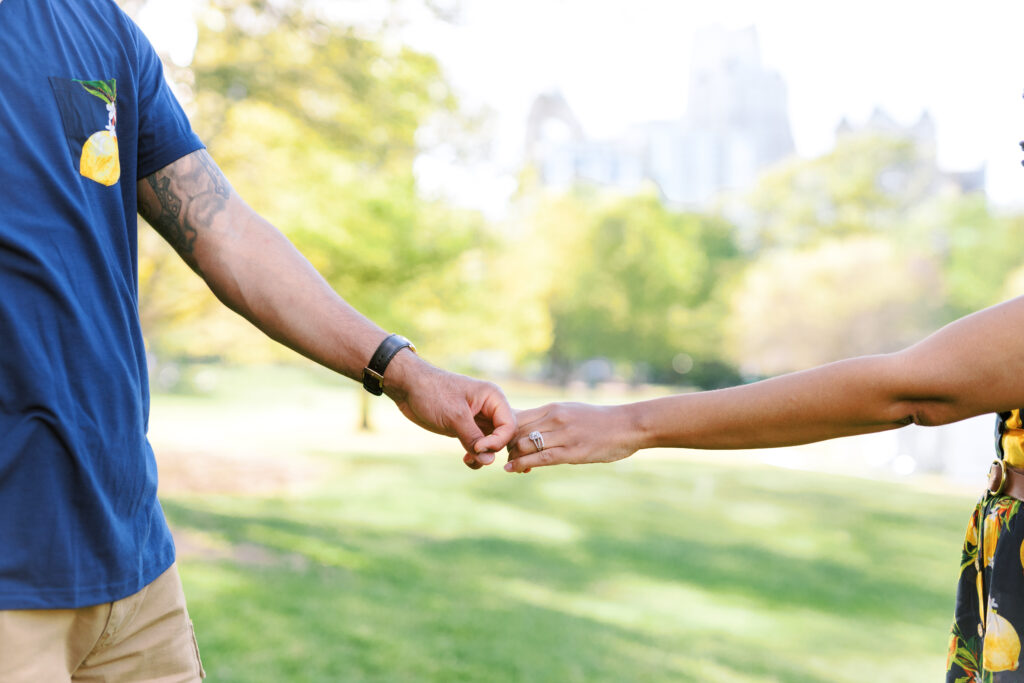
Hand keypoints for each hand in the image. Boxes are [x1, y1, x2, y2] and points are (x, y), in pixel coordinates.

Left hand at [383, 350, 514, 467]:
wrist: (408, 387)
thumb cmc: (432, 393)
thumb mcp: (455, 417)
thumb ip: (473, 438)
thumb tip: (489, 461)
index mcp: (493, 398)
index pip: (508, 426)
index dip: (497, 441)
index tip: (477, 447)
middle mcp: (489, 407)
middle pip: (503, 436)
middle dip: (491, 450)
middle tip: (473, 455)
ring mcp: (478, 418)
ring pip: (491, 443)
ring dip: (483, 455)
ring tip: (468, 460)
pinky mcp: (466, 427)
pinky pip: (479, 445)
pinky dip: (475, 455)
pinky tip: (466, 459)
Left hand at [504, 402, 641, 472]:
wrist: (627, 425)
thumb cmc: (600, 421)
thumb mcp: (572, 411)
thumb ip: (552, 418)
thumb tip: (531, 428)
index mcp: (553, 408)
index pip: (517, 417)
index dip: (504, 431)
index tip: (502, 442)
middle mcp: (555, 418)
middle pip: (517, 430)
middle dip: (506, 445)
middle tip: (504, 456)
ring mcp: (564, 434)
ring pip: (525, 444)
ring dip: (513, 456)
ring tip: (511, 465)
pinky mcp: (572, 451)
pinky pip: (541, 458)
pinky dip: (522, 464)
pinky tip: (513, 469)